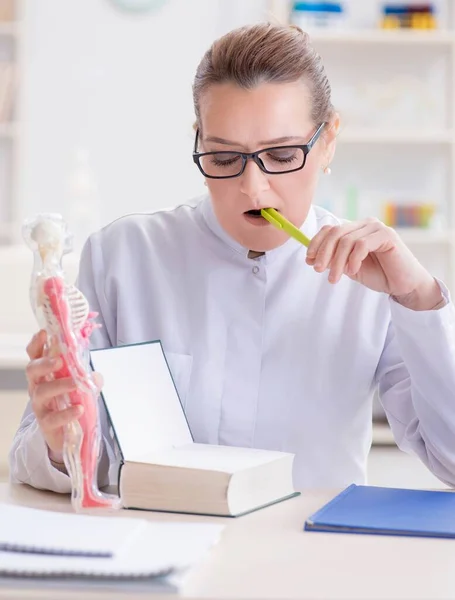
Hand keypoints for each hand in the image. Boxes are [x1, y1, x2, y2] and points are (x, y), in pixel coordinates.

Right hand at [25, 330, 102, 459]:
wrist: (65, 433)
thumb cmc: (68, 402)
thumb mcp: (78, 385)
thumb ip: (85, 377)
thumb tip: (95, 375)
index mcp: (44, 374)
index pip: (35, 355)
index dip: (37, 343)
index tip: (44, 333)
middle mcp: (38, 387)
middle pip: (32, 370)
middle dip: (44, 363)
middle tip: (58, 361)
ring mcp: (40, 405)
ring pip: (42, 392)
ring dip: (59, 385)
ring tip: (75, 384)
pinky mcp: (46, 423)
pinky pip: (53, 418)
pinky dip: (66, 413)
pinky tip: (78, 409)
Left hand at [306, 218, 442, 309]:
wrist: (403, 285)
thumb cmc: (379, 275)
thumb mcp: (349, 267)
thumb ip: (334, 260)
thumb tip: (311, 257)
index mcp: (355, 229)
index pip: (329, 229)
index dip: (316, 243)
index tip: (308, 260)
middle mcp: (364, 224)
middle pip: (335, 232)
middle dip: (323, 252)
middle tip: (318, 270)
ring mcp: (376, 228)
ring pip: (346, 240)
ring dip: (336, 261)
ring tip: (334, 278)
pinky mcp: (387, 235)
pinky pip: (362, 244)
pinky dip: (353, 259)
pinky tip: (353, 271)